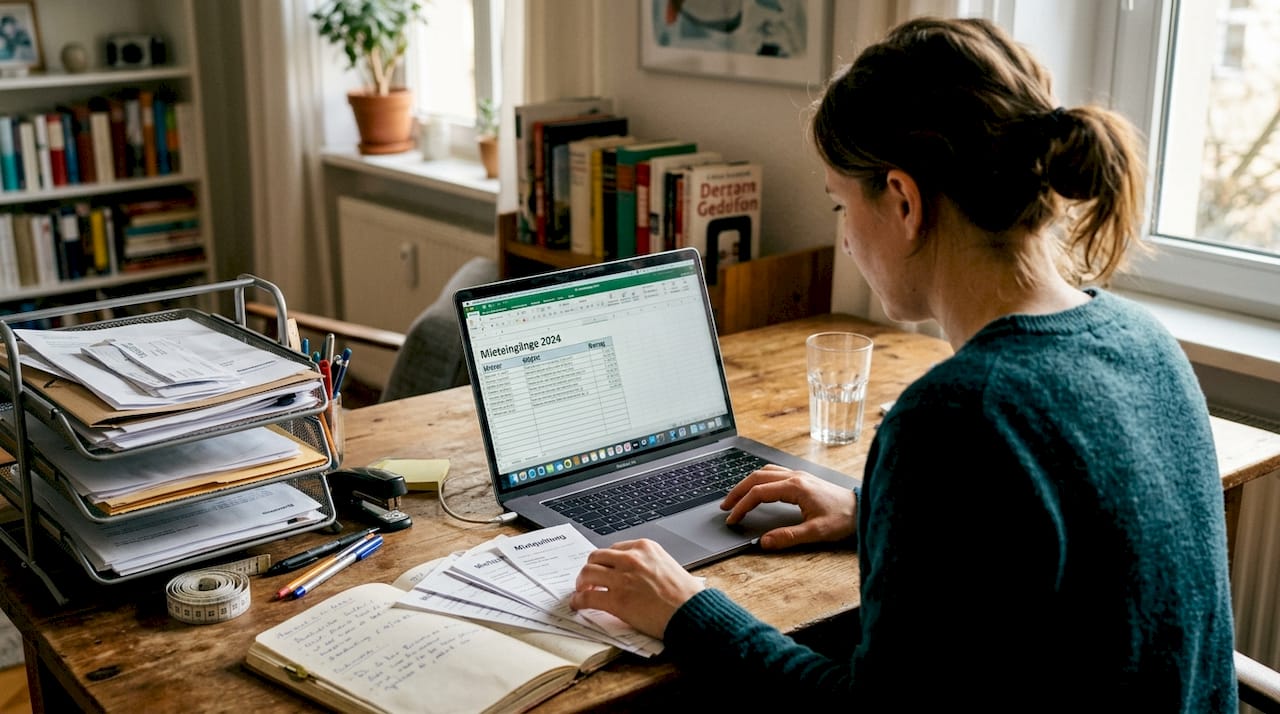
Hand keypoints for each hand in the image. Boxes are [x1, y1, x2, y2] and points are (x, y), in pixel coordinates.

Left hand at [571, 539, 704, 638]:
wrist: (692, 612)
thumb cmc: (687, 595)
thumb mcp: (669, 566)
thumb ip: (650, 565)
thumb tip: (638, 575)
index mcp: (645, 548)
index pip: (614, 548)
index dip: (606, 561)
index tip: (604, 568)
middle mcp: (632, 558)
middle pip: (597, 557)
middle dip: (590, 568)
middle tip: (588, 579)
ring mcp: (622, 578)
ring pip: (587, 573)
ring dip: (581, 582)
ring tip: (581, 590)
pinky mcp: (616, 600)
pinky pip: (587, 597)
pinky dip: (578, 600)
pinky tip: (578, 604)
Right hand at [721, 465, 856, 548]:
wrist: (862, 507)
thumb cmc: (843, 518)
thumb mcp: (816, 532)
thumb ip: (788, 537)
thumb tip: (764, 542)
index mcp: (795, 487)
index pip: (759, 493)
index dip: (742, 506)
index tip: (732, 519)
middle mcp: (795, 476)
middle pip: (756, 477)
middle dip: (738, 491)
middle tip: (725, 507)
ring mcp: (799, 475)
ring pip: (764, 472)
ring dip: (747, 483)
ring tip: (736, 498)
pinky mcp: (803, 478)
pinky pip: (774, 472)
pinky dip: (759, 479)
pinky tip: (757, 488)